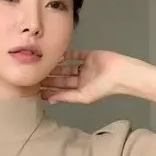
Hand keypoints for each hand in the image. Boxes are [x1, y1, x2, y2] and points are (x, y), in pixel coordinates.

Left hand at [40, 51, 155, 104]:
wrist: (121, 73)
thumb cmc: (103, 87)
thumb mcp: (84, 96)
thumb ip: (67, 97)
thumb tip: (50, 101)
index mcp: (81, 90)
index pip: (63, 90)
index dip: (51, 90)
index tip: (36, 89)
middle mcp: (82, 79)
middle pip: (63, 78)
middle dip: (50, 77)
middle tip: (35, 74)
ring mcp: (85, 66)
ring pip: (66, 66)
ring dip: (56, 66)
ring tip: (41, 64)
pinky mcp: (88, 55)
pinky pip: (74, 55)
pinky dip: (65, 55)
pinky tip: (54, 54)